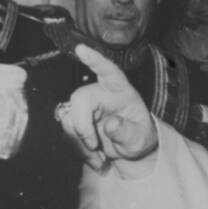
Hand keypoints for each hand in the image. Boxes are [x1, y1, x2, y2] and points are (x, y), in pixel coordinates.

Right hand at [56, 43, 158, 173]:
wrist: (130, 149)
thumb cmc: (139, 137)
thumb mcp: (140, 139)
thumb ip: (127, 132)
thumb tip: (110, 124)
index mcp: (120, 90)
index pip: (108, 71)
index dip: (95, 59)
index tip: (81, 48)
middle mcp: (100, 93)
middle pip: (80, 99)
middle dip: (82, 126)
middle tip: (94, 146)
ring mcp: (86, 106)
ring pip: (69, 118)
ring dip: (80, 143)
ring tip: (100, 160)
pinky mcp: (76, 119)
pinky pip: (67, 132)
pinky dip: (78, 149)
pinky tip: (94, 159)